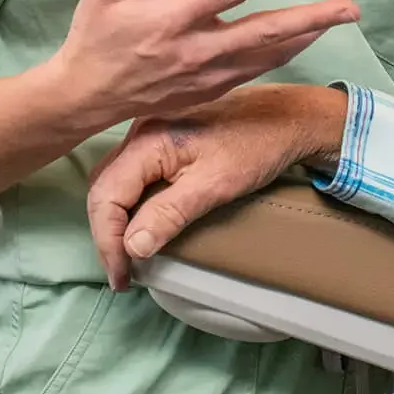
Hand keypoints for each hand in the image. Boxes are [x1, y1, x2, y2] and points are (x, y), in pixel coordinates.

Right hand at [46, 0, 358, 130]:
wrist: (84, 97)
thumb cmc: (94, 37)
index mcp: (173, 20)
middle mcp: (196, 50)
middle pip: (264, 33)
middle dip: (310, 20)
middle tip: (348, 10)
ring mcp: (205, 76)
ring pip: (266, 56)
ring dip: (304, 38)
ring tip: (335, 21)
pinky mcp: (207, 91)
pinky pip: (253, 72)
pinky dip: (281, 57)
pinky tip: (299, 44)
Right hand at [85, 84, 348, 289]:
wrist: (289, 116)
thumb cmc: (256, 148)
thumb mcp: (214, 186)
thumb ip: (168, 214)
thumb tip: (131, 248)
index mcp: (148, 140)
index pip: (106, 196)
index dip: (108, 242)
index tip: (123, 277)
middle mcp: (140, 130)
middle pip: (104, 187)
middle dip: (107, 233)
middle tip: (123, 271)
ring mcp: (151, 129)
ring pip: (115, 179)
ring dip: (116, 218)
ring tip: (129, 253)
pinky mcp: (164, 134)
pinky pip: (132, 171)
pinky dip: (130, 200)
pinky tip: (142, 221)